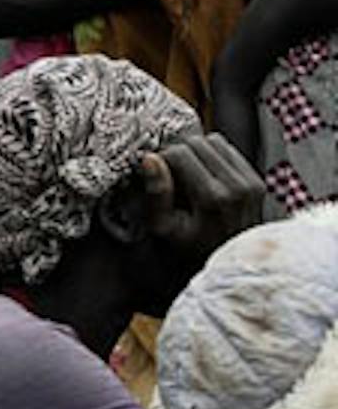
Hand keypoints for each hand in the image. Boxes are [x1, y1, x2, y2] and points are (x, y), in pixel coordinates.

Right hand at [139, 132, 264, 274]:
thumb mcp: (162, 229)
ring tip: (187, 176)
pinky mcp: (258, 181)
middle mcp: (237, 186)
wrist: (231, 266)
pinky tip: (204, 178)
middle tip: (170, 175)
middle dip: (179, 154)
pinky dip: (214, 158)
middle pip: (199, 142)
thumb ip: (156, 193)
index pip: (180, 152)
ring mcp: (251, 182)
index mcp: (213, 197)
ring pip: (216, 142)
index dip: (162, 160)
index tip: (156, 176)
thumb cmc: (191, 250)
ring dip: (197, 153)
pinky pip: (231, 152)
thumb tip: (150, 159)